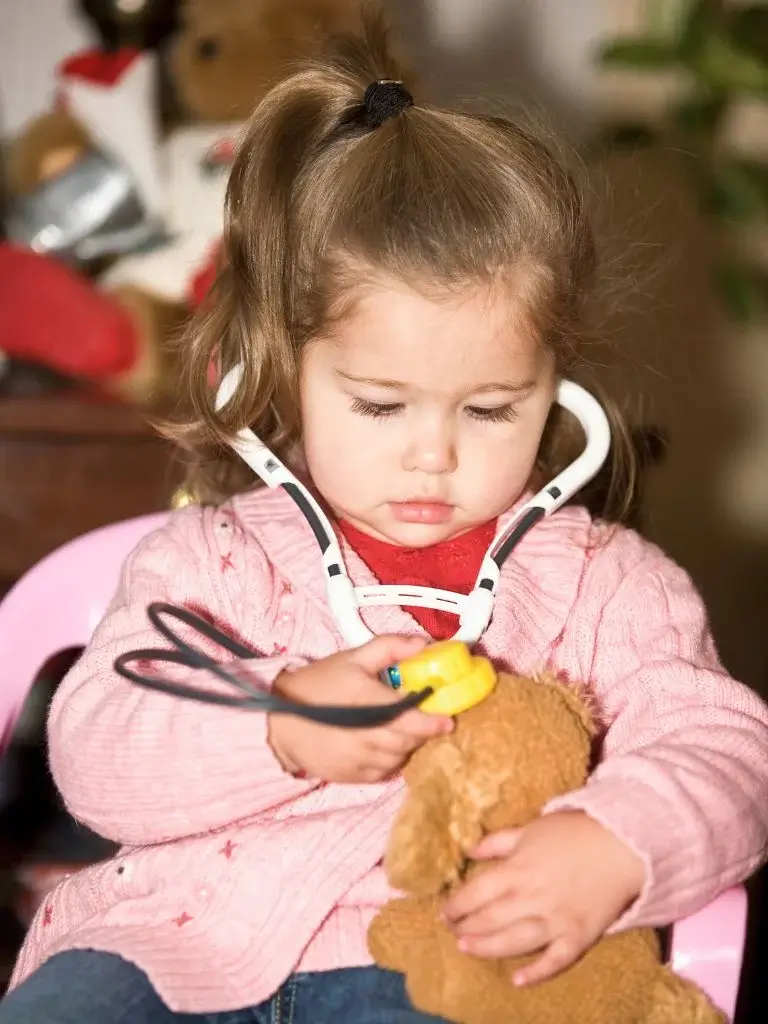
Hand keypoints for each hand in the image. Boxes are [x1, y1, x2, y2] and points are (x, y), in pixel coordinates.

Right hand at [267, 635, 453, 783]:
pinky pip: (385, 770)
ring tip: (398, 727)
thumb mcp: (352, 658)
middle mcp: (369, 737)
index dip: (434, 721)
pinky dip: (390, 758)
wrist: (280, 723)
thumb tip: (424, 644)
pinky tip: (381, 742)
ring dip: (406, 743)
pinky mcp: (355, 776)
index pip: (413, 719)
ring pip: (400, 756)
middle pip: (411, 739)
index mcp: (371, 704)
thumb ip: (389, 647)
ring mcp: (362, 760)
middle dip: (422, 729)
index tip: (448, 719)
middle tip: (422, 717)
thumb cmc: (317, 686)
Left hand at [442, 811, 645, 985]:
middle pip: (489, 920)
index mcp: (516, 870)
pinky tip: (518, 980)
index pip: (475, 893)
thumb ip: (497, 842)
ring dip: (488, 948)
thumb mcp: (530, 828)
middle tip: (452, 933)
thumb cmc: (573, 832)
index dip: (455, 905)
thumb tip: (468, 850)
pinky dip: (536, 973)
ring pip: (514, 942)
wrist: (623, 844)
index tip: (444, 912)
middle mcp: (531, 898)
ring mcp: (555, 920)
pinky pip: (554, 961)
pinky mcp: (578, 936)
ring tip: (468, 950)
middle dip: (466, 928)